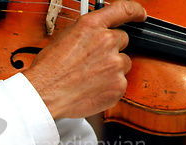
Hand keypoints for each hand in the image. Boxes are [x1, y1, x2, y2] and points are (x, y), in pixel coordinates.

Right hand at [22, 0, 146, 119]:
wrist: (45, 94)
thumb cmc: (49, 70)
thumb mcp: (64, 39)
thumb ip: (87, 34)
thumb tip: (96, 36)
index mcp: (92, 26)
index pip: (123, 9)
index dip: (135, 11)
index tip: (140, 14)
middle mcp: (106, 41)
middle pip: (123, 40)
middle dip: (111, 49)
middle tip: (94, 61)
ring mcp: (115, 64)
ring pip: (123, 63)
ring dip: (111, 69)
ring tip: (90, 78)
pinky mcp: (118, 85)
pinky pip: (120, 83)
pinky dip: (110, 87)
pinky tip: (92, 89)